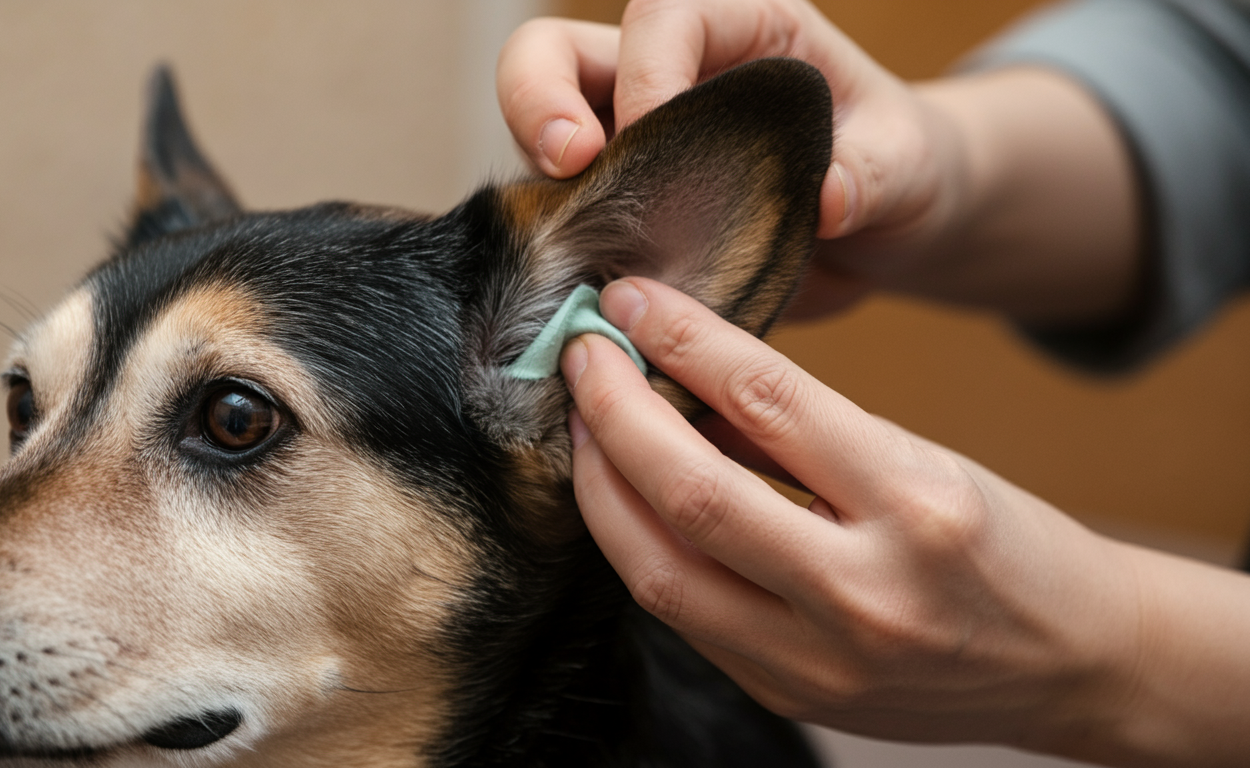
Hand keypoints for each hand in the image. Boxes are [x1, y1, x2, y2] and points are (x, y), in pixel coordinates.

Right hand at [498, 0, 1141, 323]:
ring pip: (539, 131)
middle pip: (556, 53)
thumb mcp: (909, 166)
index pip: (660, 18)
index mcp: (742, 28)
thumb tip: (829, 200)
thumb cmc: (902, 169)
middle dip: (537, 101)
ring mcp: (630, 139)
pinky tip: (585, 289)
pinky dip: (559, 249)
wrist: (885, 234)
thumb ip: (874, 175)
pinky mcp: (617, 205)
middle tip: (568, 166)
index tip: (651, 142)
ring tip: (568, 243)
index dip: (644, 74)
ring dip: (540, 186)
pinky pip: (560, 215)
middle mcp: (668, 72)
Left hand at [559, 277, 1249, 764]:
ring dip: (602, 488)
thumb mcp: (924, 459)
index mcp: (918, 503)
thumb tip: (683, 379)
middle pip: (692, 493)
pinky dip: (640, 547)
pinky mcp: (789, 694)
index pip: (769, 398)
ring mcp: (820, 661)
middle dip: (612, 414)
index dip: (682, 338)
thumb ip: (801, 431)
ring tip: (585, 426)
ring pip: (660, 572)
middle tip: (582, 356)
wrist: (1073, 664)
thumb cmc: (1006, 545)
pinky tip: (623, 499)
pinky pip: (683, 614)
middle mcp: (866, 590)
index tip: (631, 299)